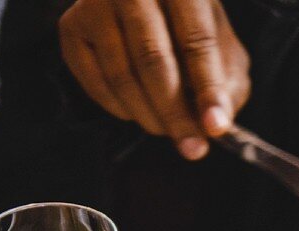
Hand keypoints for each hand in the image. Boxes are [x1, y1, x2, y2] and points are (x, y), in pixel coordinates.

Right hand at [59, 0, 250, 159]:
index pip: (197, 40)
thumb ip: (227, 80)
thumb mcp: (221, 42)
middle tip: (192, 148)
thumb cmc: (188, 24)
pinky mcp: (72, 28)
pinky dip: (121, 108)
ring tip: (170, 129)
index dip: (208, 89)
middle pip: (153, 61)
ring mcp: (94, 5)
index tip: (215, 128)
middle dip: (176, 114)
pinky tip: (140, 110)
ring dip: (149, 116)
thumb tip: (216, 123)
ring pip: (121, 76)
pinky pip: (95, 83)